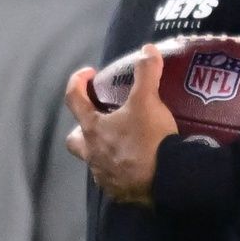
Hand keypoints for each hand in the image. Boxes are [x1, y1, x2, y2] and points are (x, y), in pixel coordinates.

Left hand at [64, 44, 178, 206]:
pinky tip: (138, 164)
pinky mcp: (119, 191)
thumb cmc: (148, 138)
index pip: (73, 100)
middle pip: (74, 139)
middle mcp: (92, 153)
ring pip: (95, 160)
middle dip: (83, 128)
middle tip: (101, 118)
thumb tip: (147, 49)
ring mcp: (103, 175)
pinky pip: (114, 178)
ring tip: (126, 141)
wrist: (166, 178)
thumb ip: (146, 73)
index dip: (77, 82)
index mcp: (93, 129)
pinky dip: (122, 169)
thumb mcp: (148, 101)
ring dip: (104, 149)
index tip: (89, 73)